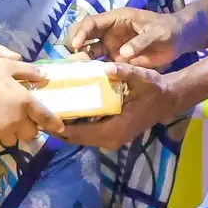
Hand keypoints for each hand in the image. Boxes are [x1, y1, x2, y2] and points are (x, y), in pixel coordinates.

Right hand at [0, 59, 60, 146]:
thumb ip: (27, 71)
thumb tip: (45, 76)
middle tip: (21, 120)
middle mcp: (18, 120)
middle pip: (31, 133)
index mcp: (25, 102)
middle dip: (29, 128)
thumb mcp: (6, 66)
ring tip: (4, 124)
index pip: (45, 117)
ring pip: (14, 140)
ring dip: (13, 134)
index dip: (54, 124)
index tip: (59, 129)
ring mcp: (3, 131)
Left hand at [54, 64, 188, 149]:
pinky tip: (65, 113)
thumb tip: (106, 67)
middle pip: (76, 138)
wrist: (168, 99)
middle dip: (57, 128)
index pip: (79, 133)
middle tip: (39, 112)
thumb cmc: (154, 88)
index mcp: (114, 129)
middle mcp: (110, 139)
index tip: (42, 116)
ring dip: (65, 128)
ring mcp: (111, 140)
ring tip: (47, 112)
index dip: (59, 126)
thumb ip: (123, 72)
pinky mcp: (112, 136)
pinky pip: (88, 134)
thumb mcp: (141, 77)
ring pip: (81, 138)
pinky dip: (75, 126)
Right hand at [65, 7, 184, 69]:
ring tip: (76, 73)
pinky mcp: (116, 61)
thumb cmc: (168, 30)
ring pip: (89, 52)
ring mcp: (111, 47)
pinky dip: (93, 72)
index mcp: (116, 19)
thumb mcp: (158, 33)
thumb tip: (122, 54)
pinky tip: (89, 82)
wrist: (179, 40)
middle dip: (75, 45)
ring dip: (81, 61)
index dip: (82, 32)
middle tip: (72, 60)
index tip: (76, 45)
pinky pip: (100, 66)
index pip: (92, 22)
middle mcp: (109, 32)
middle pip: (84, 36)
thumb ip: (141, 41)